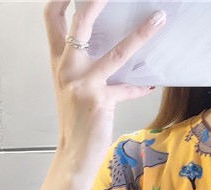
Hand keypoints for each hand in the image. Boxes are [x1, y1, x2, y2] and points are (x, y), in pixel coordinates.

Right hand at [43, 0, 164, 168]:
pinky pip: (128, 89)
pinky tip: (151, 83)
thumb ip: (83, 66)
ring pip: (116, 52)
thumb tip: (105, 46)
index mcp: (59, 62)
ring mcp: (84, 84)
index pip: (51, 18)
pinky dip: (140, 86)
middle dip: (96, 1)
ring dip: (141, 34)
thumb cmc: (76, 120)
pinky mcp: (101, 101)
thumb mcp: (72, 88)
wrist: (73, 152)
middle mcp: (67, 68)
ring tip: (158, 20)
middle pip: (80, 23)